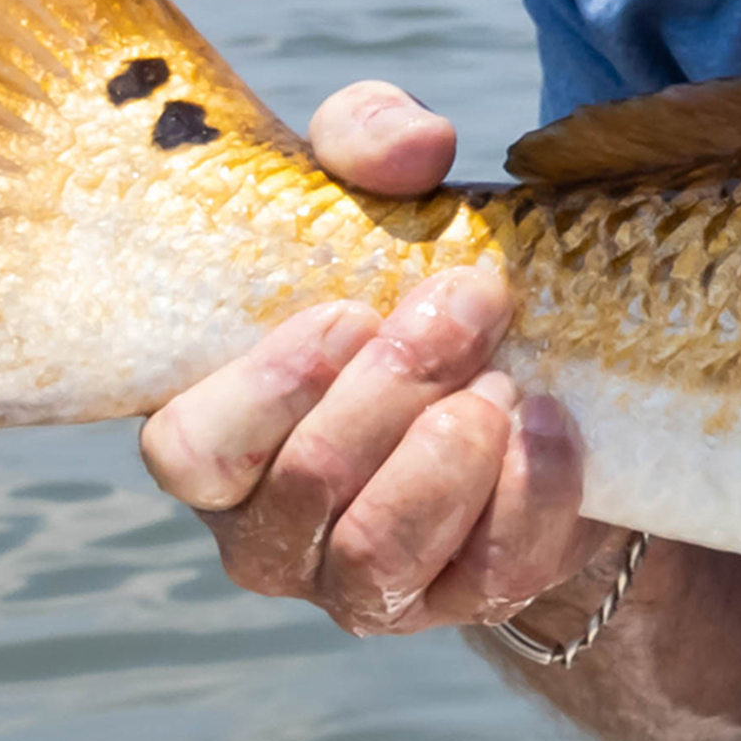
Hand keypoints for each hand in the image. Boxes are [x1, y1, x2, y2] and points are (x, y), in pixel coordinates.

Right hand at [138, 81, 609, 633]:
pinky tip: (550, 422)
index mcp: (217, 431)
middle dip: (394, 390)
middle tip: (468, 302)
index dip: (262, 394)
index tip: (350, 312)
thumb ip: (367, 138)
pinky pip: (484, 580)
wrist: (507, 363)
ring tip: (500, 379)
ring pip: (378, 559)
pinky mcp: (455, 602)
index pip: (189, 451)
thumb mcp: (372, 186)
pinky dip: (525, 498)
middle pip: (306, 489)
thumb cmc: (396, 268)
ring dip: (447, 460)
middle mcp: (267, 526)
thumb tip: (415, 147)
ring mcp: (355, 583)